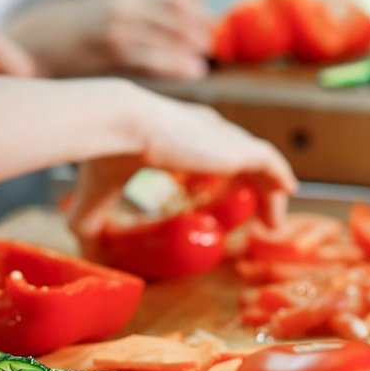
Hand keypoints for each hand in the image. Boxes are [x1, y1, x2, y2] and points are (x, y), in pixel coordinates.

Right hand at [7, 0, 213, 80]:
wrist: (36, 40)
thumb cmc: (78, 33)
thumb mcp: (110, 10)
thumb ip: (142, 15)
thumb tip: (189, 28)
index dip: (197, 10)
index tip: (212, 25)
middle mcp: (124, 3)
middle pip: (176, 14)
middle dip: (199, 30)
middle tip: (216, 47)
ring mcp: (117, 25)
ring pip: (168, 34)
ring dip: (191, 47)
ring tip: (204, 61)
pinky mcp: (109, 49)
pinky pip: (151, 57)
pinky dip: (175, 64)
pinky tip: (192, 72)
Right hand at [68, 90, 296, 245]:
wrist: (119, 124)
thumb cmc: (104, 152)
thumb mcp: (96, 194)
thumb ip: (92, 220)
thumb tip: (82, 246)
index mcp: (168, 131)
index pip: (199, 148)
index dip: (208, 170)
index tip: (210, 192)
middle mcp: (199, 128)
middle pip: (231, 152)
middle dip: (244, 179)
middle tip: (251, 206)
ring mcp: (221, 136)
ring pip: (255, 158)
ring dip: (267, 186)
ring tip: (273, 218)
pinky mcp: (237, 148)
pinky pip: (269, 161)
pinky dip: (279, 176)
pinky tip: (287, 195)